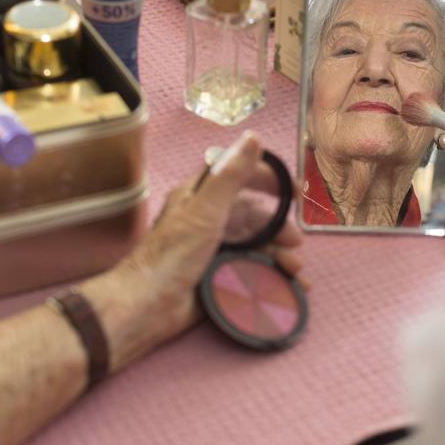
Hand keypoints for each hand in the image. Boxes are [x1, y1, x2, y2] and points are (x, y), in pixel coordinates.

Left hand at [84, 132, 304, 369]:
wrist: (149, 306)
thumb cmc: (172, 255)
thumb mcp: (205, 210)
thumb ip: (231, 175)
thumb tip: (252, 137)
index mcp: (199, 198)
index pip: (238, 178)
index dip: (267, 179)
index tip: (294, 190)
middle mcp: (207, 222)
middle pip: (252, 217)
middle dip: (277, 227)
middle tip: (294, 242)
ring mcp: (212, 251)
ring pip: (254, 247)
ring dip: (278, 255)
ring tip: (294, 269)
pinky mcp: (217, 278)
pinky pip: (251, 272)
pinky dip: (271, 276)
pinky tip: (289, 285)